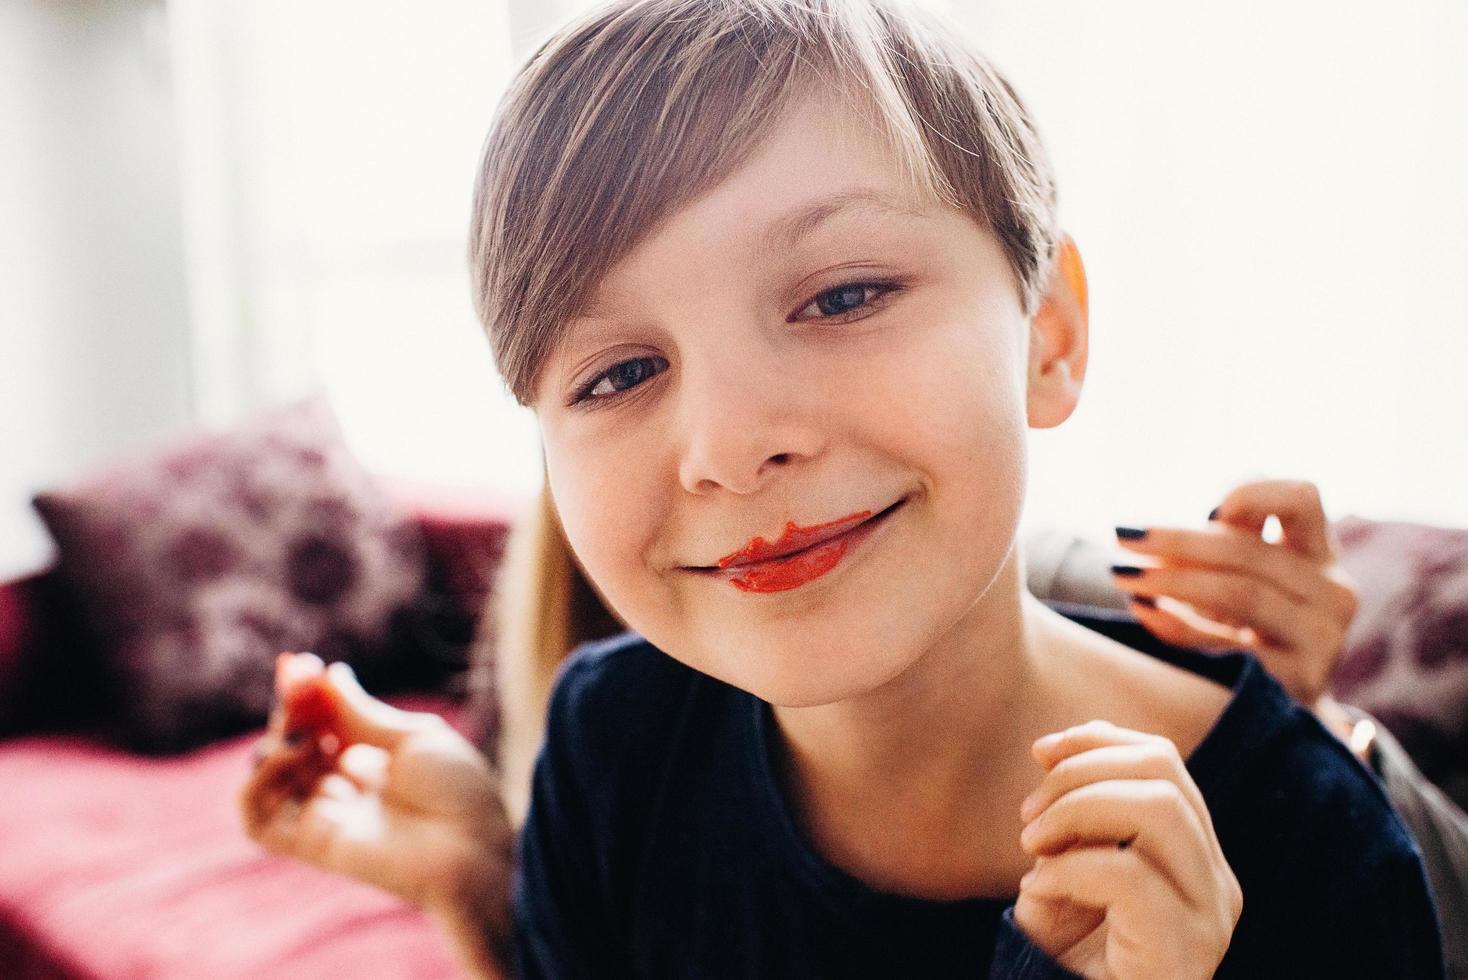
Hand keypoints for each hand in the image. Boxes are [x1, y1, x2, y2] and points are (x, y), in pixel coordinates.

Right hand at [238, 653, 513, 956]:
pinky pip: (258, 822)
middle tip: (299, 683)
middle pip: (293, 745)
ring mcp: (326, 816)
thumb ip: (361, 714)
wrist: (473, 847)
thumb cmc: (458, 792)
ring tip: (307, 734)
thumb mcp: (412, 738)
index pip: (321, 724)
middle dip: (291, 709)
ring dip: (273, 745)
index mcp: (372, 761)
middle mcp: (344, 788)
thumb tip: (330, 674)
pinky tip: (292, 756)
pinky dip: (256, 785)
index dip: (305, 695)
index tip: (299, 662)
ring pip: (268, 780)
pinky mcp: (313, 844)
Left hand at [1015, 720, 1241, 979]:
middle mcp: (1215, 880)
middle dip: (1079, 774)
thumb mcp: (1064, 874)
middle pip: (1162, 772)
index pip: (1162, 761)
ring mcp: (1209, 916)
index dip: (1097, 740)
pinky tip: (1037, 890)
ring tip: (1031, 847)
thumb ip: (1069, 816)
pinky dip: (1071, 869)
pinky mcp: (1185, 949)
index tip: (1039, 751)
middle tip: (1027, 819)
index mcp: (1193, 855)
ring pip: (1158, 808)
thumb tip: (1049, 748)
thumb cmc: (1069, 962)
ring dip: (1077, 811)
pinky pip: (1130, 876)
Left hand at [1110, 479, 1357, 713]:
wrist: (1285, 707)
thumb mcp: (1238, 577)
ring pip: (1242, 593)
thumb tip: (1141, 537)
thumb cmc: (1249, 625)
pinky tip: (1144, 612)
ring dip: (1172, 581)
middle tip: (1123, 538)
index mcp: (1317, 552)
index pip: (1303, 498)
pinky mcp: (1301, 678)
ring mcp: (1322, 636)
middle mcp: (1331, 590)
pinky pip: (1231, 645)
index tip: (1207, 510)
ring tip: (1123, 575)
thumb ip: (1212, 546)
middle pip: (1251, 551)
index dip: (1254, 492)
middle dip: (1179, 541)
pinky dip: (1180, 626)